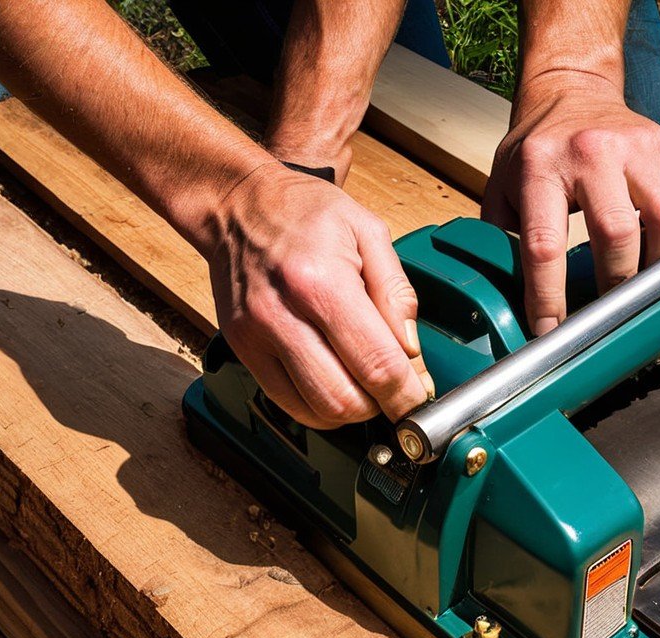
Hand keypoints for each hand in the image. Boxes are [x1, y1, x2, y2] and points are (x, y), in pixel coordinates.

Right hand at [208, 163, 433, 427]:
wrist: (239, 204)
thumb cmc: (306, 213)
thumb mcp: (369, 232)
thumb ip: (397, 293)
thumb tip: (412, 352)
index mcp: (320, 282)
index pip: (375, 363)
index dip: (405, 395)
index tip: (420, 404)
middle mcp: (282, 315)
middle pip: (343, 399)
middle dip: (379, 406)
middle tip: (394, 392)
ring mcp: (254, 336)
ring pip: (315, 411)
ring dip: (350, 411)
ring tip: (364, 386)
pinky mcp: (241, 350)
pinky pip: (287, 404)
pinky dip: (319, 407)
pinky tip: (335, 383)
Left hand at [483, 71, 659, 334]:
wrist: (572, 92)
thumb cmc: (537, 151)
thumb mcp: (502, 187)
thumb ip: (501, 239)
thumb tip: (503, 300)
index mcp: (540, 167)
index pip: (544, 245)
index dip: (548, 297)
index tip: (551, 333)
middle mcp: (591, 153)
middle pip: (616, 234)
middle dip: (615, 285)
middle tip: (609, 311)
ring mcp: (637, 147)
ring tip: (646, 284)